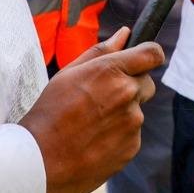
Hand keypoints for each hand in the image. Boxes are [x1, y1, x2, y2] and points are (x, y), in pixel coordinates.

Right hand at [20, 27, 164, 192]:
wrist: (41, 159)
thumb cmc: (50, 112)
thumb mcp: (69, 73)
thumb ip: (101, 51)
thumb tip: (124, 34)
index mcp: (111, 71)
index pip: (152, 54)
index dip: (150, 54)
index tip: (143, 59)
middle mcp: (127, 94)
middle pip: (146, 83)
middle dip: (132, 86)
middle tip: (103, 97)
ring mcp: (132, 122)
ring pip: (137, 110)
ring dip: (123, 113)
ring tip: (92, 123)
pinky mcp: (132, 146)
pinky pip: (132, 134)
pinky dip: (119, 135)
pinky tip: (95, 139)